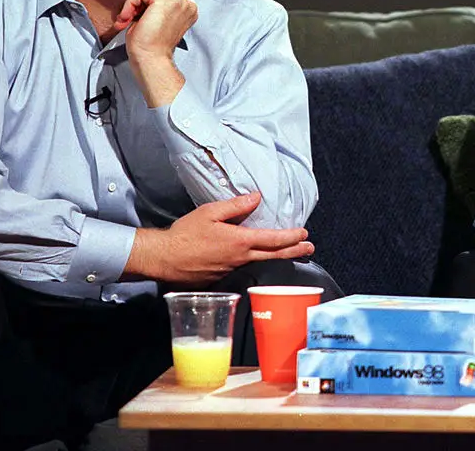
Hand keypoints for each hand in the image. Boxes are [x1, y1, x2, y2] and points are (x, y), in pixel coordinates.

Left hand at [116, 0, 197, 59]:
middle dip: (138, 7)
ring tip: (127, 22)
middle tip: (128, 22)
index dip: (145, 8)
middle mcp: (187, 4)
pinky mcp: (165, 1)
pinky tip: (127, 19)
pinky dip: (130, 5)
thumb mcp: (157, 22)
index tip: (135, 21)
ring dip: (133, 7)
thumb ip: (156, 8)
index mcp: (188, 10)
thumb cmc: (152, 47)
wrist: (151, 59)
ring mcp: (178, 1)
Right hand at [124, 192, 314, 282]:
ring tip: (291, 253)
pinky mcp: (223, 276)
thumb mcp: (210, 212)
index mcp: (239, 241)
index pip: (273, 240)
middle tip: (309, 248)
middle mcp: (240, 258)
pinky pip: (246, 268)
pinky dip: (258, 262)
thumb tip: (256, 197)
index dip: (291, 237)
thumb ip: (236, 205)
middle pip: (274, 256)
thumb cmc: (185, 234)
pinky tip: (260, 259)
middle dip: (294, 251)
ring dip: (278, 257)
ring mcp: (232, 269)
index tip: (304, 233)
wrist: (165, 258)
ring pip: (261, 263)